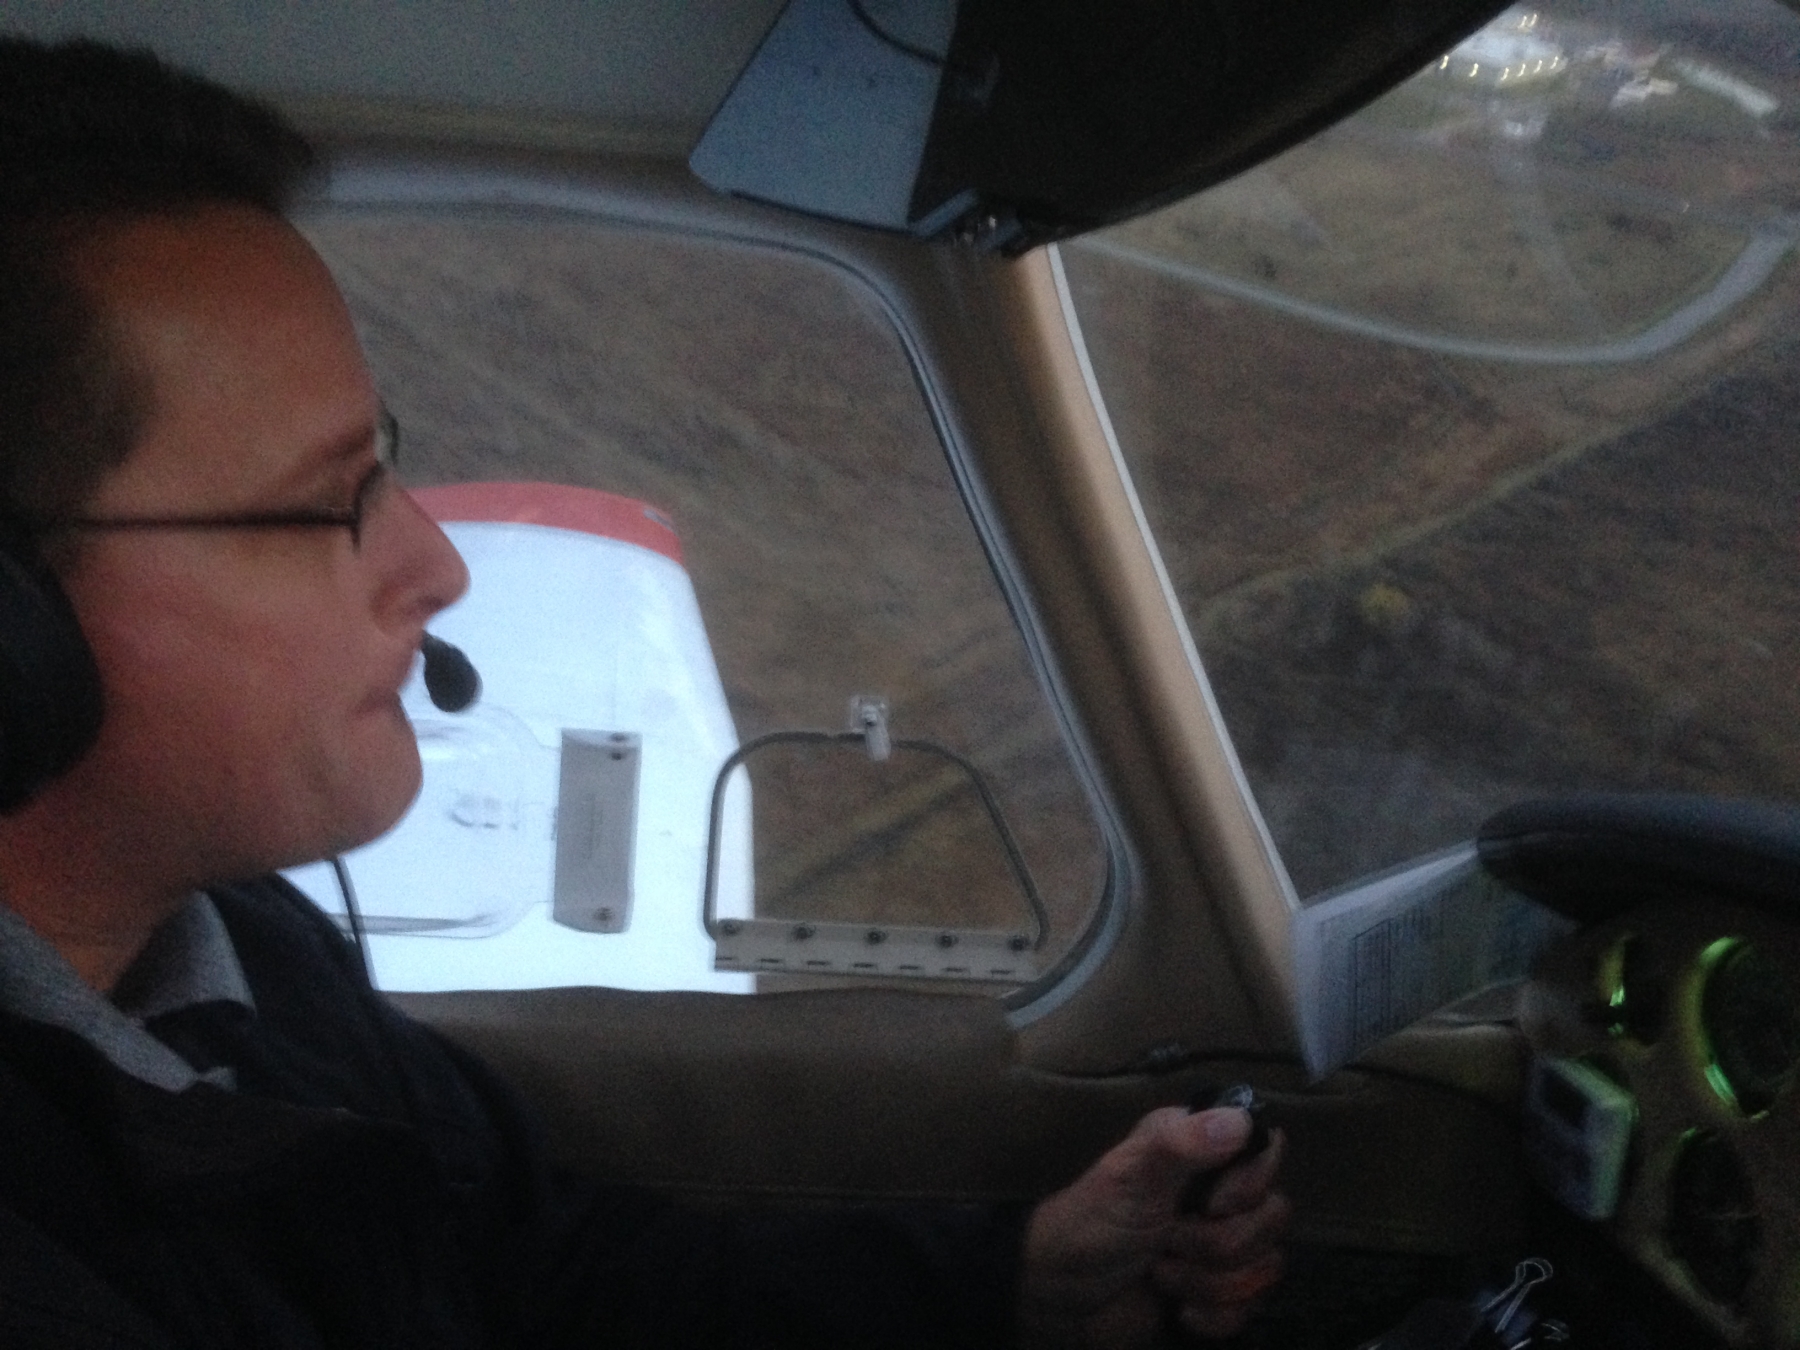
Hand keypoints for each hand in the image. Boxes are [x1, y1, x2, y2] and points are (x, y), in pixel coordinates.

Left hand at [1018, 1106, 1288, 1347]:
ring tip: (1160, 1271)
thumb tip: (1241, 1119)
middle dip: (1217, 1243)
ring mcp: (1223, 1244)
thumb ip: (1180, 1143)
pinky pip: (1251, 1307)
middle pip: (1275, 1216)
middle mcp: (1220, 1192)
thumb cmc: (1090, 1223)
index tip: (1209, 1203)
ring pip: (1266, 1266)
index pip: (1267, 1150)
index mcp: (1201, 1150)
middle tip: (1167, 1240)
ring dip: (1206, 1280)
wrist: (1061, 1297)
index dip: (1249, 1184)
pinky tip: (1177, 1307)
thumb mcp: (1129, 1175)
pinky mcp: (1221, 1292)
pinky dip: (1212, 1314)